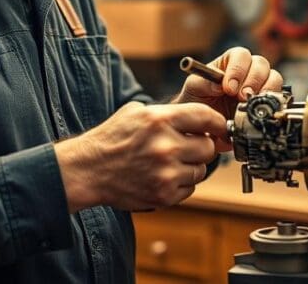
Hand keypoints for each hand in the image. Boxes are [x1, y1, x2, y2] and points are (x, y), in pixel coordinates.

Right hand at [54, 101, 226, 212]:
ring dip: (191, 166)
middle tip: (188, 146)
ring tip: (171, 161)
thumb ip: (168, 113)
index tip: (219, 127)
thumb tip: (197, 117)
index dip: (217, 122)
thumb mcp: (137, 112)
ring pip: (201, 169)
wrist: (89, 169)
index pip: (207, 117)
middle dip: (201, 146)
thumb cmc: (112, 138)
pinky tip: (164, 175)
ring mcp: (166, 173)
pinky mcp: (164, 195)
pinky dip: (182, 183)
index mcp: (160, 120)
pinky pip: (190, 188)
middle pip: (208, 147)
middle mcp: (166, 146)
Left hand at [173, 47, 283, 136]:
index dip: (237, 69)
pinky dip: (271, 103)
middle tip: (242, 97)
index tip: (229, 87)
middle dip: (253, 80)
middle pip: (261, 64)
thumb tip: (219, 84)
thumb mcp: (194, 88)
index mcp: (230, 61)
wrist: (205, 124)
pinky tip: (259, 112)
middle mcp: (248, 70)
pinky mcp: (267, 102)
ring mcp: (260, 85)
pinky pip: (278, 97)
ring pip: (274, 77)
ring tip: (250, 104)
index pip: (240, 55)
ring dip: (265, 90)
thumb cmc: (198, 100)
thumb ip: (202, 82)